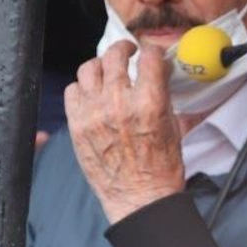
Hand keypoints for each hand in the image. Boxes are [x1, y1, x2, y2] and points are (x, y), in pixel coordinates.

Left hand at [64, 41, 185, 224]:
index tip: (153, 55)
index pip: (149, 57)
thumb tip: (161, 73)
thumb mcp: (174, 125)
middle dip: (124, 49)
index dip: (154, 51)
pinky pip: (72, 91)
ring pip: (88, 68)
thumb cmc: (161, 166)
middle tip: (128, 52)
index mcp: (149, 103)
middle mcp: (118, 103)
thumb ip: (165, 95)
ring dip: (101, 65)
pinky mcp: (77, 125)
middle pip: (114, 55)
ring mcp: (93, 114)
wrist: (139, 197)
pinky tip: (93, 93)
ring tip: (108, 70)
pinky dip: (82, 87)